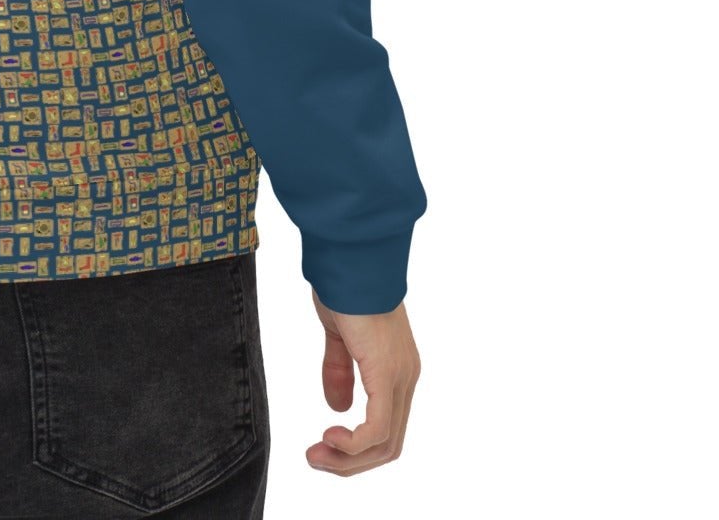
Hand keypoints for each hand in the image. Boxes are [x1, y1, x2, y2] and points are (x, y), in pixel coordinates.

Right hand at [306, 292, 419, 474]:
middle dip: (349, 462)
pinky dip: (353, 444)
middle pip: (388, 445)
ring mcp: (400, 378)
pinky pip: (377, 429)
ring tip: (315, 455)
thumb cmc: (343, 285)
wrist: (349, 257)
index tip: (321, 445)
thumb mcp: (338, 334)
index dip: (354, 447)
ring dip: (348, 459)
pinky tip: (330, 436)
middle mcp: (405, 378)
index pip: (386, 428)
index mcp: (396, 368)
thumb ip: (339, 369)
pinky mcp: (387, 375)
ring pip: (385, 444)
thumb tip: (338, 408)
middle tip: (313, 459)